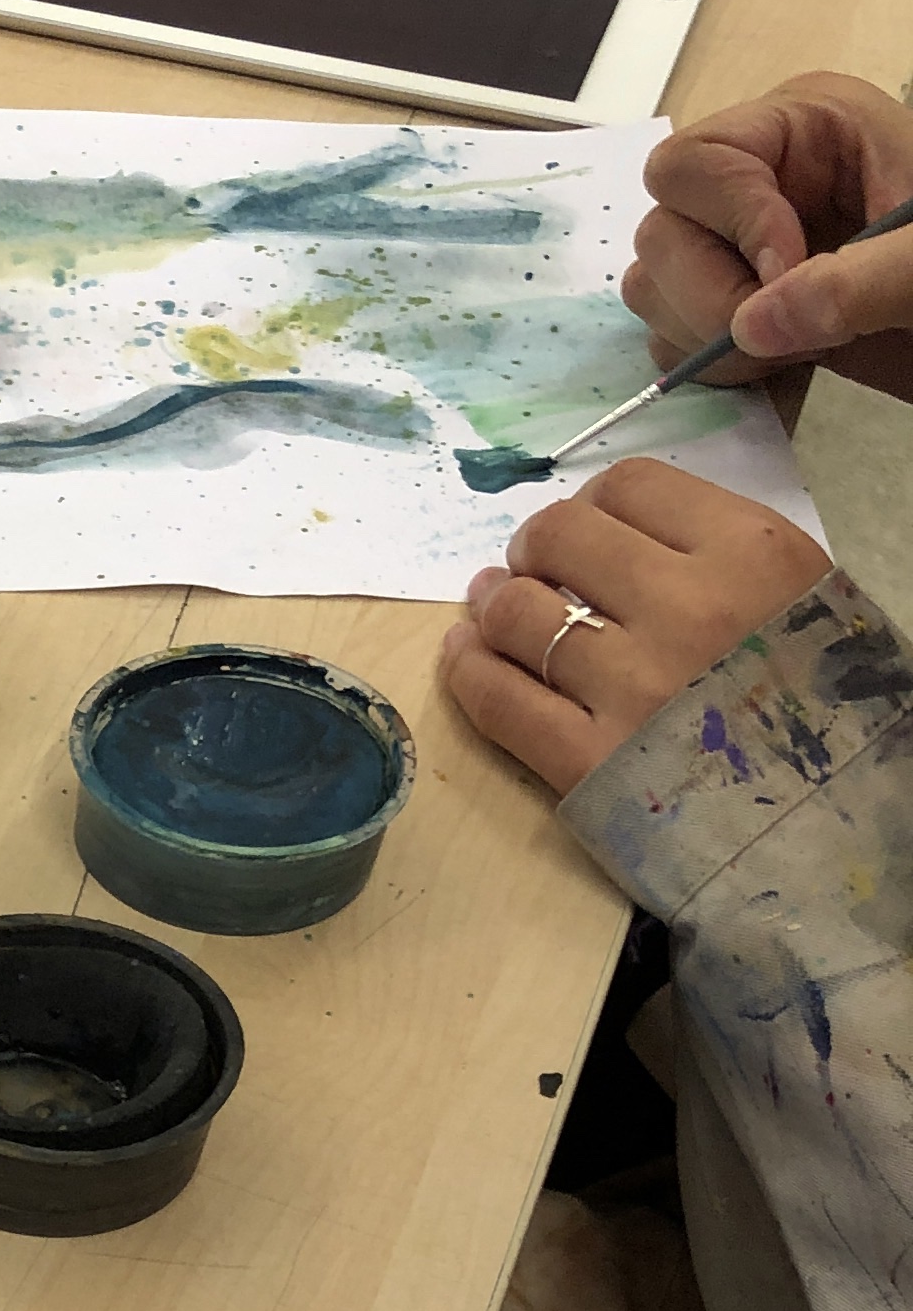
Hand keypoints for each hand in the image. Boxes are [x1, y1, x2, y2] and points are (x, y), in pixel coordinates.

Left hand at [440, 458, 830, 795]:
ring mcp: (633, 688)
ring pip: (517, 614)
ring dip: (492, 604)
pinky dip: (467, 669)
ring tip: (489, 608)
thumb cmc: (826, 704)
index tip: (586, 532)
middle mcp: (686, 609)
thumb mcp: (802, 597)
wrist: (846, 823)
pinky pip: (499, 701)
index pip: (629, 488)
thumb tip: (610, 536)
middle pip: (560, 537)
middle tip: (532, 567)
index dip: (591, 505)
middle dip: (533, 547)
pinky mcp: (592, 765)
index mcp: (751, 555)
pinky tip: (464, 653)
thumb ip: (718, 557)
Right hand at [624, 70, 912, 404]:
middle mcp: (760, 180)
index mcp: (808, 128)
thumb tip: (753, 326)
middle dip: (714, 295)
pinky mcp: (740, 307)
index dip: (732, 221)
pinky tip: (782, 364)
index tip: (792, 269)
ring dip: (709, 334)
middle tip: (790, 327)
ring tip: (798, 345)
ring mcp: (742, 248)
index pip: (695, 162)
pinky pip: (672, 338)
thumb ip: (859, 283)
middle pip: (662, 232)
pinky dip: (714, 365)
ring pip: (655, 289)